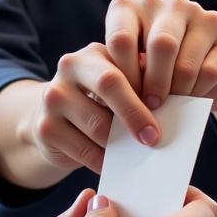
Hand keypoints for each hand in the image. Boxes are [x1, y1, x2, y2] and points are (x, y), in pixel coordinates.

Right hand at [28, 43, 161, 175]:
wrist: (51, 118)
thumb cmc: (97, 101)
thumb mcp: (116, 83)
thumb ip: (138, 83)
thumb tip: (171, 102)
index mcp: (92, 53)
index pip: (124, 62)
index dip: (146, 86)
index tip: (164, 108)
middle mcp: (68, 67)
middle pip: (109, 86)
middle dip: (135, 113)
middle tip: (153, 138)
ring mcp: (53, 97)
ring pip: (98, 125)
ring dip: (121, 144)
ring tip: (134, 152)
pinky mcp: (45, 128)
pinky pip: (85, 151)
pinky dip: (104, 162)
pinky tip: (113, 163)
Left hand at [105, 0, 216, 112]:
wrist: (209, 76)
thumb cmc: (155, 72)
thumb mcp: (132, 69)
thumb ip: (126, 75)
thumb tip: (124, 100)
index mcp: (136, 7)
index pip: (121, 38)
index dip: (122, 75)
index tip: (126, 99)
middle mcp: (171, 5)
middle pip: (161, 46)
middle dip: (153, 84)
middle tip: (151, 107)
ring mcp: (204, 19)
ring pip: (185, 64)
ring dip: (177, 93)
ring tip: (172, 103)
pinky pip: (208, 74)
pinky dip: (197, 93)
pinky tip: (192, 97)